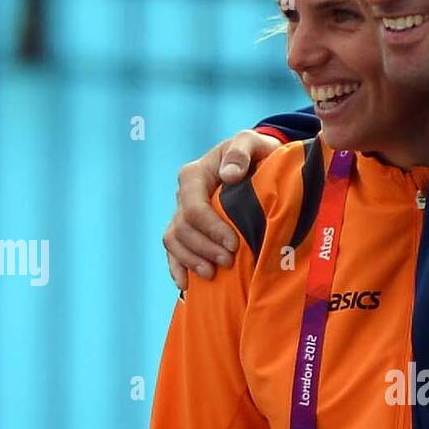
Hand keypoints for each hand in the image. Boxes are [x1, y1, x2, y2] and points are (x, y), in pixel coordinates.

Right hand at [163, 129, 279, 288]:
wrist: (256, 165)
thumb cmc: (255, 153)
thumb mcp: (252, 143)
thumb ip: (242, 151)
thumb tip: (230, 175)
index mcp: (194, 176)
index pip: (194, 207)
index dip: (210, 228)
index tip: (234, 244)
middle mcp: (183, 196)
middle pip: (183, 229)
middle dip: (204, 248)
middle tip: (229, 263)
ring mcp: (182, 215)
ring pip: (174, 242)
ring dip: (191, 261)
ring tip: (212, 276)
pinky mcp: (187, 231)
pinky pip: (173, 252)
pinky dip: (178, 269)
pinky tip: (187, 286)